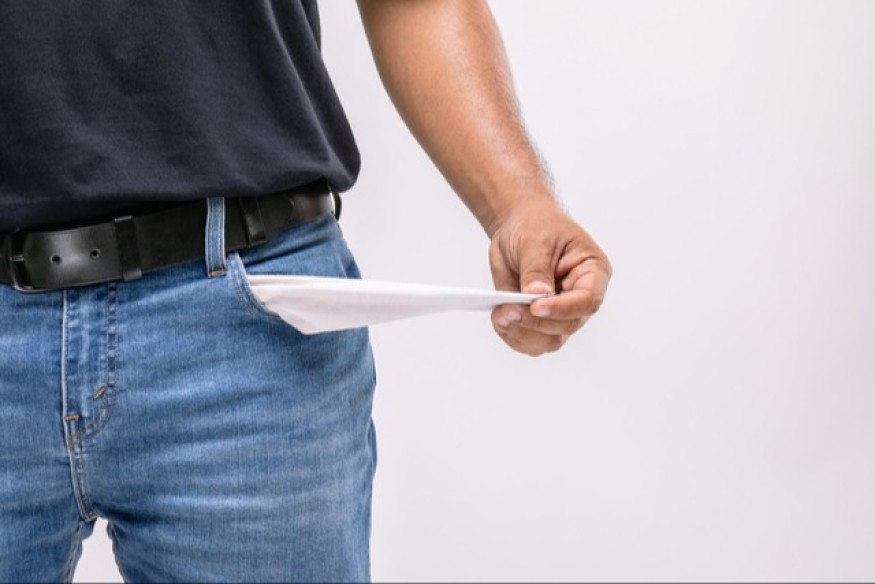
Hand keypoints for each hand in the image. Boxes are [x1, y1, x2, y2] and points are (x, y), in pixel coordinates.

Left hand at [489, 200, 610, 355]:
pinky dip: (513, 336)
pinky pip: (531, 342)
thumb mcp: (535, 239)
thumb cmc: (536, 225)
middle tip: (508, 311)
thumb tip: (537, 294)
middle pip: (567, 326)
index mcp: (592, 272)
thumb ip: (536, 268)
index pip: (588, 300)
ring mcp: (559, 312)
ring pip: (549, 341)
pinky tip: (500, 321)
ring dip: (522, 334)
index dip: (563, 308)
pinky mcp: (538, 321)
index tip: (536, 306)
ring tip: (500, 316)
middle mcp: (579, 297)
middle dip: (535, 322)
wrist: (518, 226)